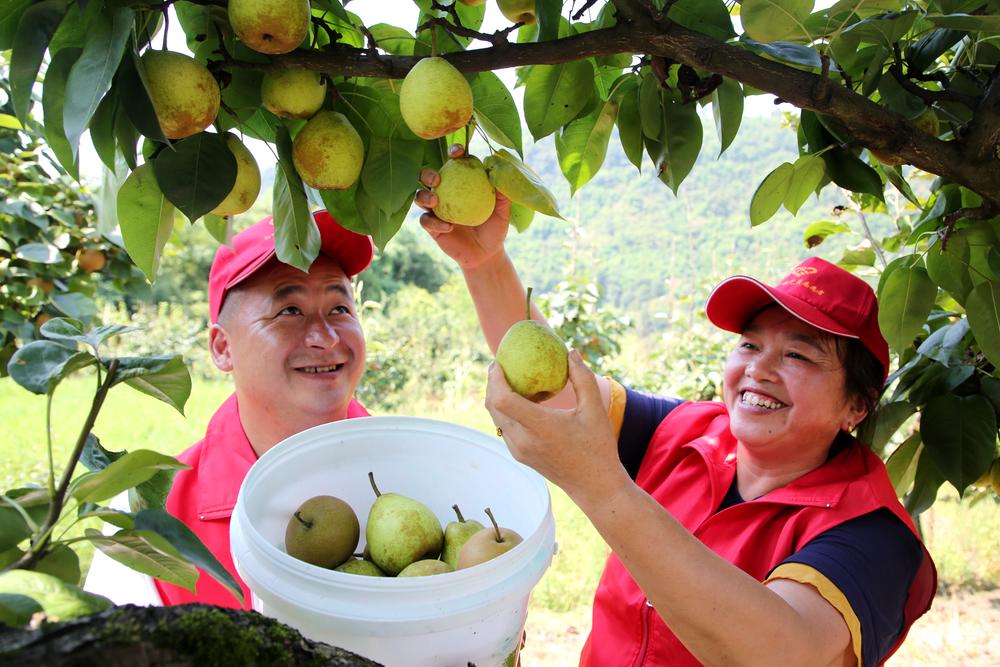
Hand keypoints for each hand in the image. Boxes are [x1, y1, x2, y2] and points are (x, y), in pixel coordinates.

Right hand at [416, 144, 511, 269]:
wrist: (486, 254)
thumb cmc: (495, 228)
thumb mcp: (502, 211)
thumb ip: (502, 193)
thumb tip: (500, 171)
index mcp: (461, 183)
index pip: (454, 163)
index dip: (453, 153)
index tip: (458, 152)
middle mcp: (445, 193)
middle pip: (427, 176)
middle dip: (428, 173)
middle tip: (437, 179)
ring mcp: (436, 210)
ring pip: (419, 196)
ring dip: (423, 195)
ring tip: (435, 201)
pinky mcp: (432, 227)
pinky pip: (425, 221)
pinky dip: (434, 222)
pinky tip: (448, 227)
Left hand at [486, 351, 626, 503]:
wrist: (594, 486)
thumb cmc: (598, 447)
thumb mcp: (595, 410)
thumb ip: (583, 378)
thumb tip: (571, 352)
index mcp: (540, 427)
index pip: (503, 399)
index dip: (495, 379)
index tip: (498, 362)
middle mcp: (524, 440)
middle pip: (493, 407)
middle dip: (491, 383)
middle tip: (498, 365)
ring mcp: (519, 450)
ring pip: (496, 418)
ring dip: (496, 397)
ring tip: (508, 379)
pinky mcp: (520, 456)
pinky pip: (504, 427)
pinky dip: (506, 411)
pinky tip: (520, 400)